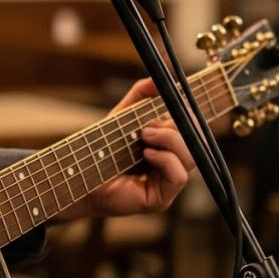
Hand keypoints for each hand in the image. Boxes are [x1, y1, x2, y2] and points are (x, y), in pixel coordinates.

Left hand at [58, 79, 195, 220]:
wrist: (79, 174)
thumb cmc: (101, 148)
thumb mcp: (124, 114)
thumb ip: (141, 94)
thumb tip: (158, 79)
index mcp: (170, 147)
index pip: (196, 131)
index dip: (191, 117)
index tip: (177, 104)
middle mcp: (173, 166)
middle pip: (199, 143)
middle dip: (180, 127)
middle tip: (151, 124)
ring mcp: (168, 184)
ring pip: (193, 158)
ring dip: (171, 140)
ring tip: (145, 135)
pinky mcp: (161, 199)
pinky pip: (179, 176)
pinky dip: (166, 159)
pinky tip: (147, 154)